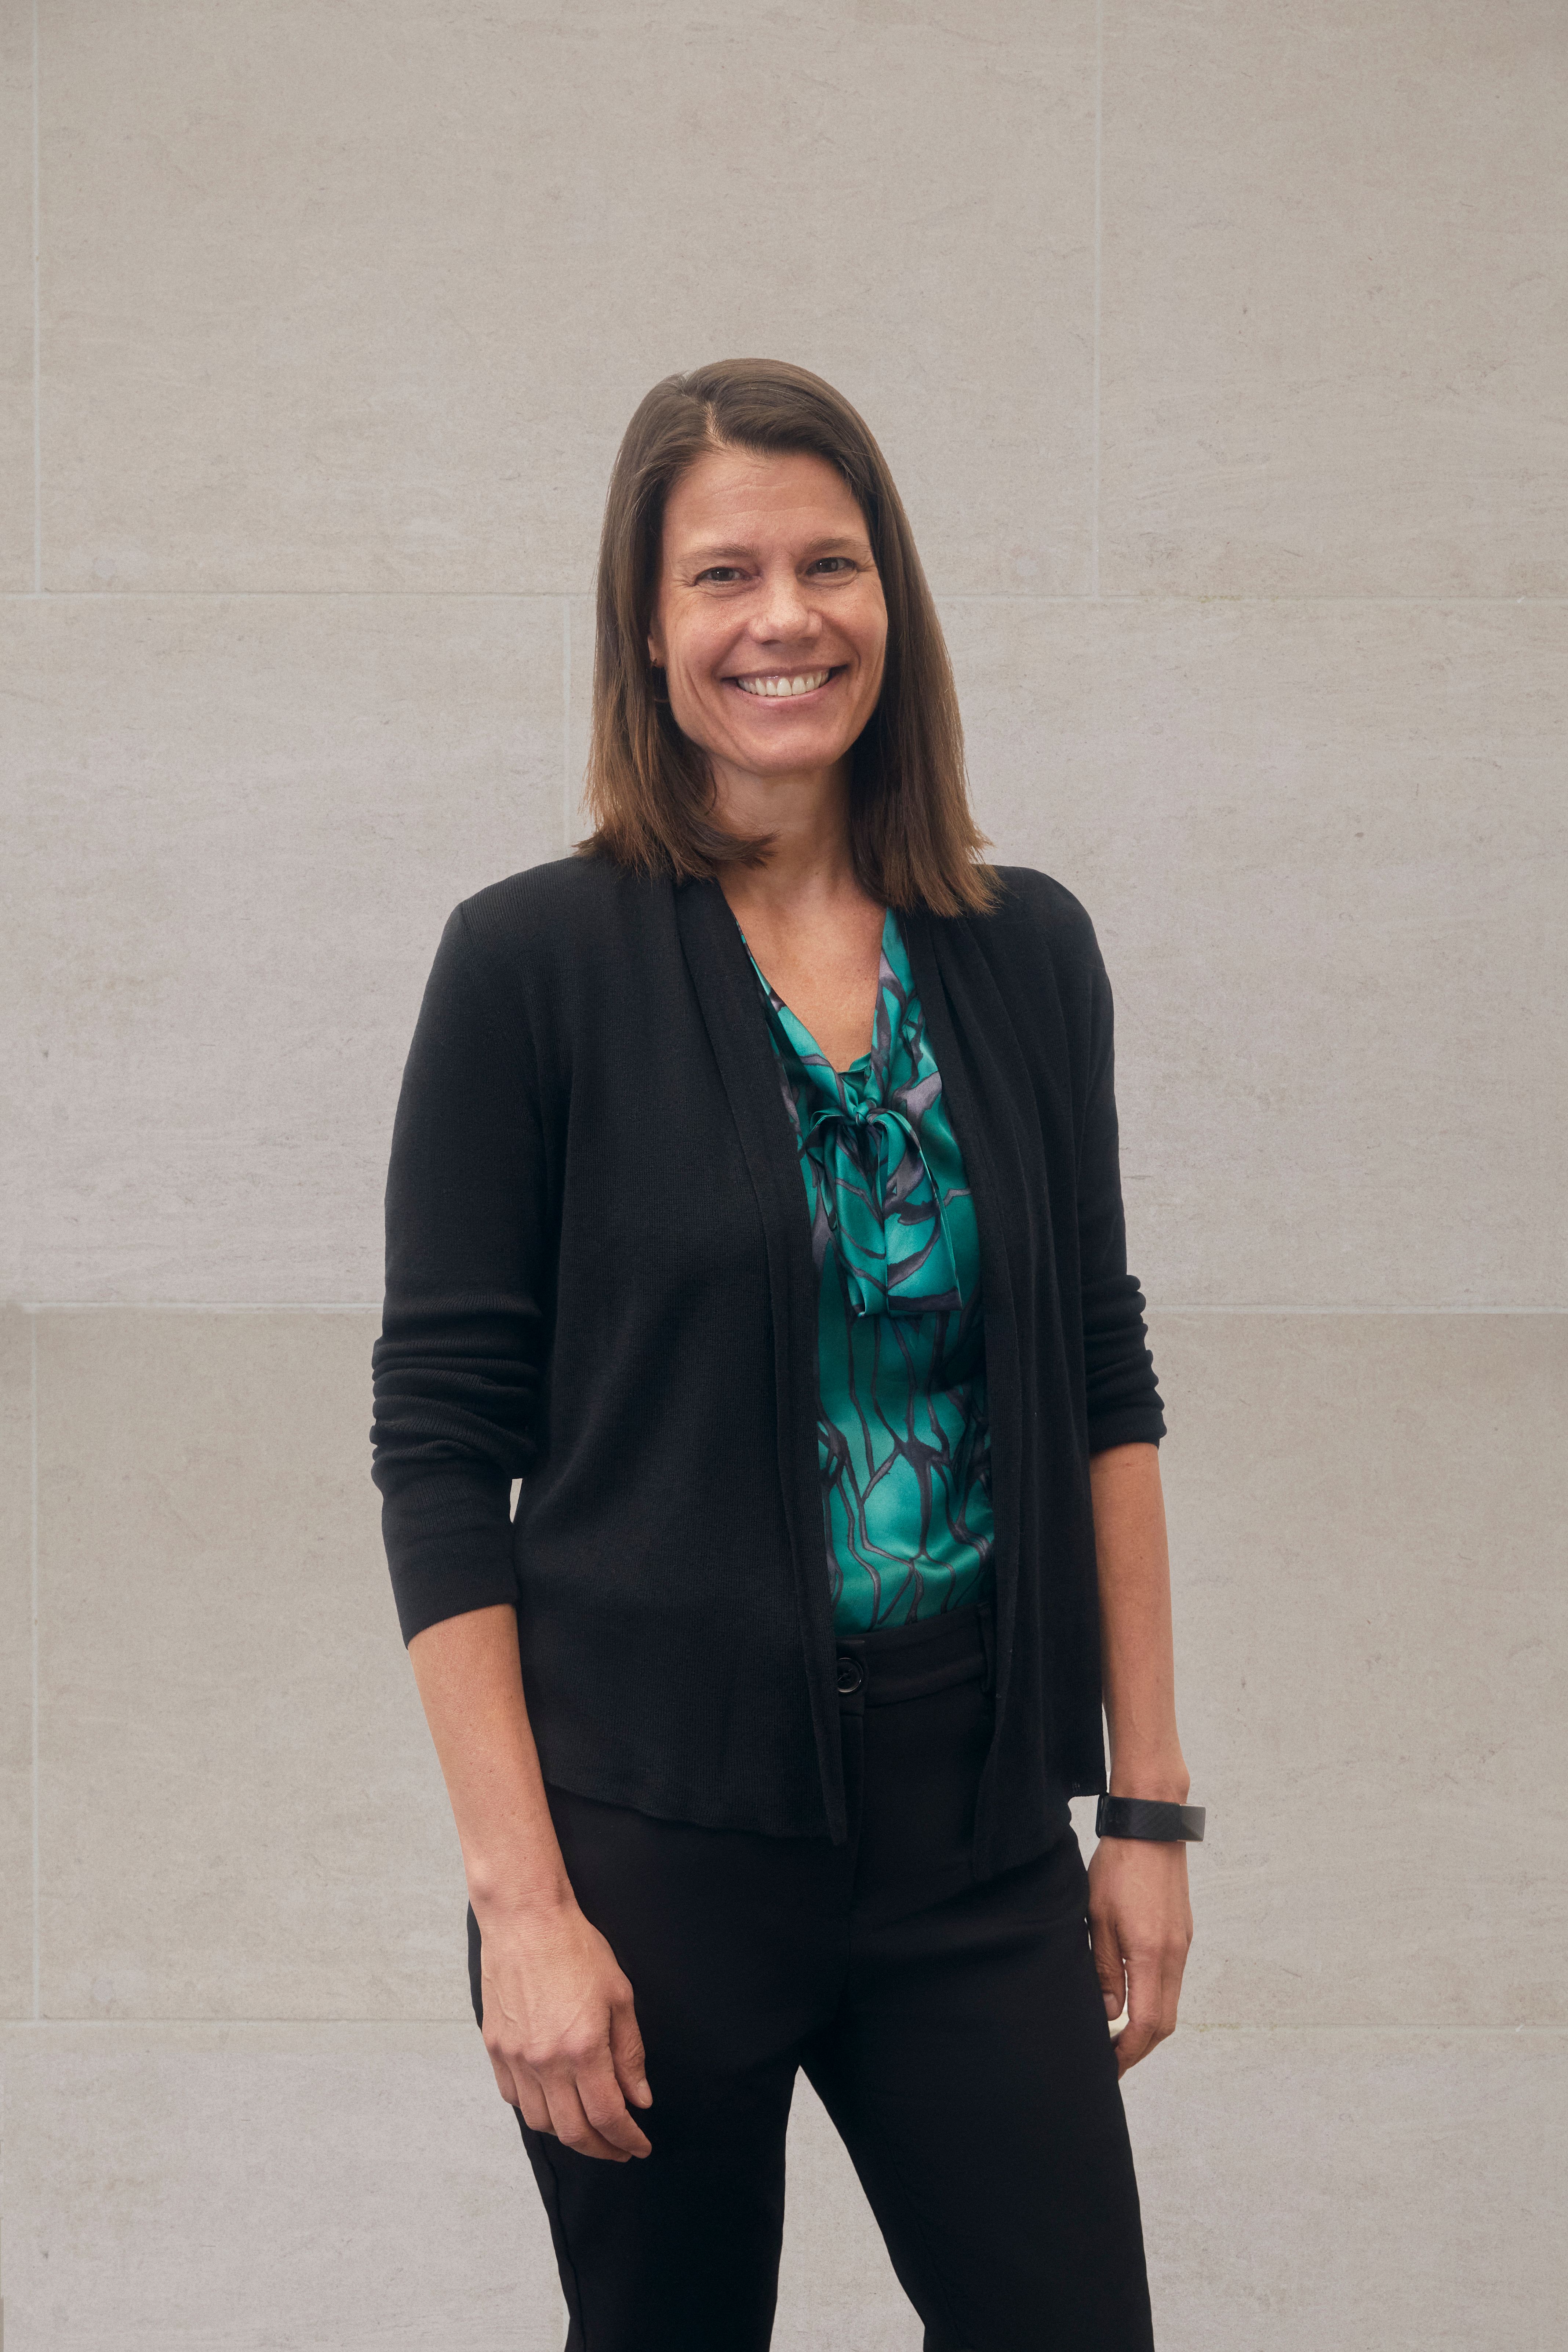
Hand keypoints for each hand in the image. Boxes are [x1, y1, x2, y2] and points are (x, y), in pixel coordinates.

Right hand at [476, 1898, 653, 2159]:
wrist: (525, 1920)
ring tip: (589, 2127)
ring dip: (569, 2134)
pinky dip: (537, 2111)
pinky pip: (514, 2097)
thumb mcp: (619, 1996)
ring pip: (541, 2121)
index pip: (607, 2116)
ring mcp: (516, 2057)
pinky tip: (554, 2103)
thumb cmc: (576, 1949)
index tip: (639, 2147)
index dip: (627, 2139)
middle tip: (619, 2148)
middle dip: (602, 2148)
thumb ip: (629, 2053)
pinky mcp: (496, 2048)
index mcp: (583, 2048)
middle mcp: (546, 2061)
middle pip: (573, 2130)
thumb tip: (638, 2099)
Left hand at [1087, 1834, 1192, 2077]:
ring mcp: (1182, 1944)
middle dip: (1140, 2047)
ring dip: (1149, 2025)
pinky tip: (1134, 1997)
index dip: (1129, 2052)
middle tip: (1113, 2059)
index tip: (1109, 2065)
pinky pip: (1172, 1979)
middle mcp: (1174, 1955)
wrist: (1151, 1826)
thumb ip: (1105, 1968)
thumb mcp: (1098, 1918)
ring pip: (1170, 2001)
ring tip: (1120, 2035)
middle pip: (1165, 2022)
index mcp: (1152, 1955)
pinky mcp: (1182, 1933)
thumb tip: (1111, 2013)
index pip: (1148, 2024)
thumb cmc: (1119, 1868)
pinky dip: (1155, 1999)